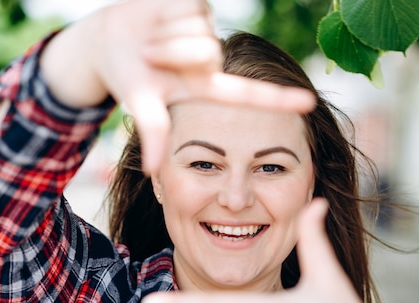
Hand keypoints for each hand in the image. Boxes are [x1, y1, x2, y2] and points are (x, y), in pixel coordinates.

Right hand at [40, 0, 314, 173]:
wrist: (108, 39)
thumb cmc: (127, 77)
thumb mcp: (142, 104)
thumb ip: (153, 133)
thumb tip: (153, 171)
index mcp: (207, 86)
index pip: (250, 93)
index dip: (279, 100)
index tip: (310, 104)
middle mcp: (214, 58)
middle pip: (206, 52)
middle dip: (170, 52)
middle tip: (148, 56)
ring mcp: (208, 29)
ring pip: (199, 31)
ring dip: (165, 36)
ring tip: (150, 41)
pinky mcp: (199, 4)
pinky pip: (191, 9)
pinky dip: (165, 16)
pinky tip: (158, 18)